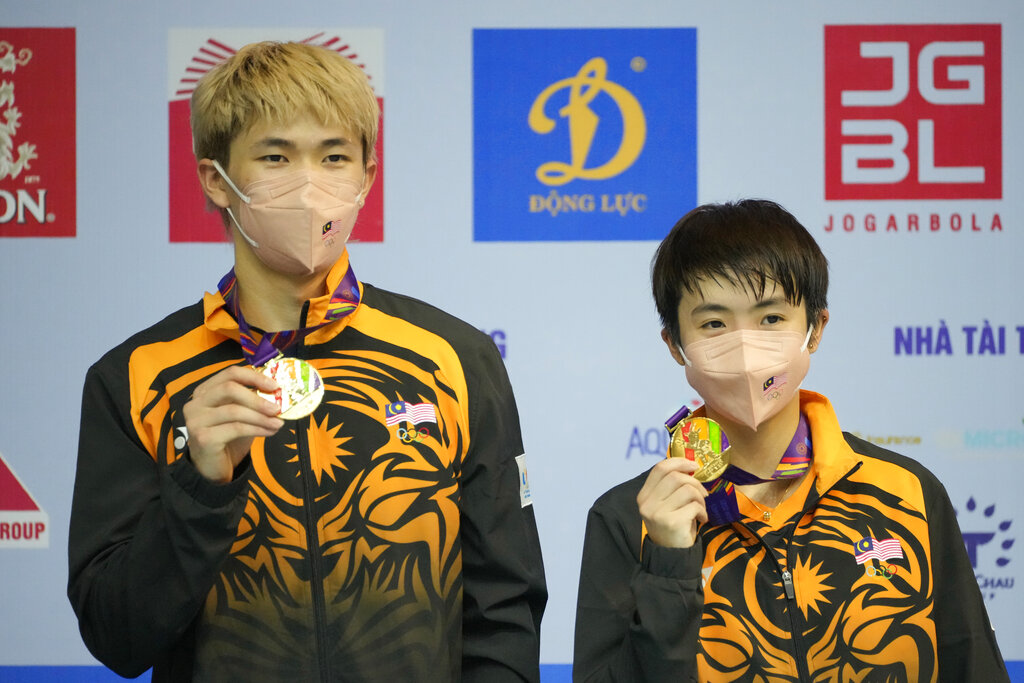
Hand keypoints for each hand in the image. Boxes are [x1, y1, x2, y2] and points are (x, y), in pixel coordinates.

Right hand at [182, 365, 283, 483]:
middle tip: (278, 407)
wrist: (212, 469)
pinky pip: (236, 428)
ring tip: (278, 423)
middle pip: (229, 388)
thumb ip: (251, 401)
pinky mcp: (203, 437)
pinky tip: (270, 432)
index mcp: (205, 391)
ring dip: (261, 416)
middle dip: (257, 398)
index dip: (254, 377)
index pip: (230, 374)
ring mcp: (197, 420)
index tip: (274, 385)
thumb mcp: (240, 414)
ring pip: (234, 410)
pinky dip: (257, 429)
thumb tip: (278, 391)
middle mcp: (196, 403)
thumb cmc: (227, 438)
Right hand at [637, 457, 708, 548]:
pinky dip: (703, 511)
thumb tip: (690, 466)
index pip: (660, 468)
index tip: (693, 465)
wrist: (671, 556)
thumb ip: (671, 487)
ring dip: (700, 498)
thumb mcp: (665, 504)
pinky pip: (695, 506)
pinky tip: (702, 519)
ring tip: (701, 508)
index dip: (679, 462)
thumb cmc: (672, 526)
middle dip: (695, 482)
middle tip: (703, 494)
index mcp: (644, 496)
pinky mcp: (672, 522)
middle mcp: (647, 503)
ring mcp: (658, 513)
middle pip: (675, 477)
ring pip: (687, 489)